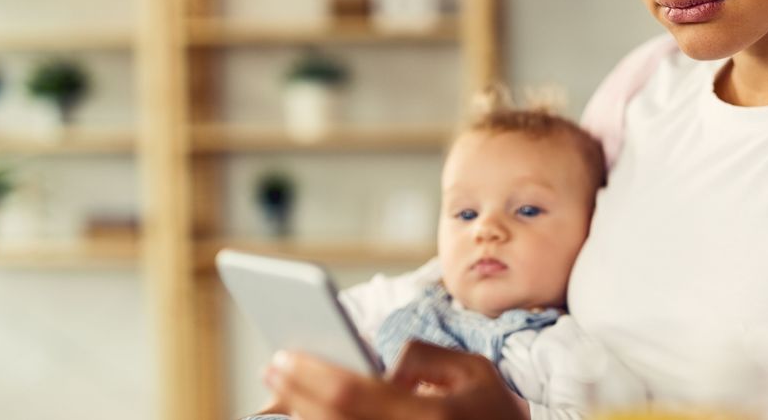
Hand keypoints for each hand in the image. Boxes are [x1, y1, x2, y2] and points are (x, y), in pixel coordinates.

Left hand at [264, 341, 529, 419]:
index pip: (352, 393)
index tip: (284, 354)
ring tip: (282, 392)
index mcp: (431, 416)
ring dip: (302, 414)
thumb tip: (379, 367)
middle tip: (273, 368)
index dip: (310, 374)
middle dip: (295, 392)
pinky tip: (310, 413)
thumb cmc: (494, 412)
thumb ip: (422, 355)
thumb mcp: (473, 369)